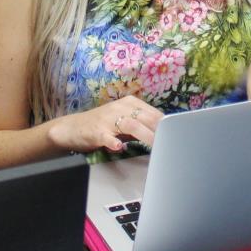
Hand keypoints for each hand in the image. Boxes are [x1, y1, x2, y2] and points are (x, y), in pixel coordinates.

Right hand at [46, 96, 163, 154]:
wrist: (72, 128)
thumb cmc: (102, 125)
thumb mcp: (123, 120)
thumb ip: (142, 125)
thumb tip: (164, 133)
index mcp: (130, 104)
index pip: (153, 113)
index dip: (166, 125)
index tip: (178, 134)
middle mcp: (120, 108)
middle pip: (145, 117)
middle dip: (160, 129)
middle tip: (172, 141)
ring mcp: (108, 119)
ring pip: (131, 125)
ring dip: (145, 135)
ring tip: (156, 145)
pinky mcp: (96, 131)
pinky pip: (107, 136)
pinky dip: (114, 142)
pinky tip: (120, 147)